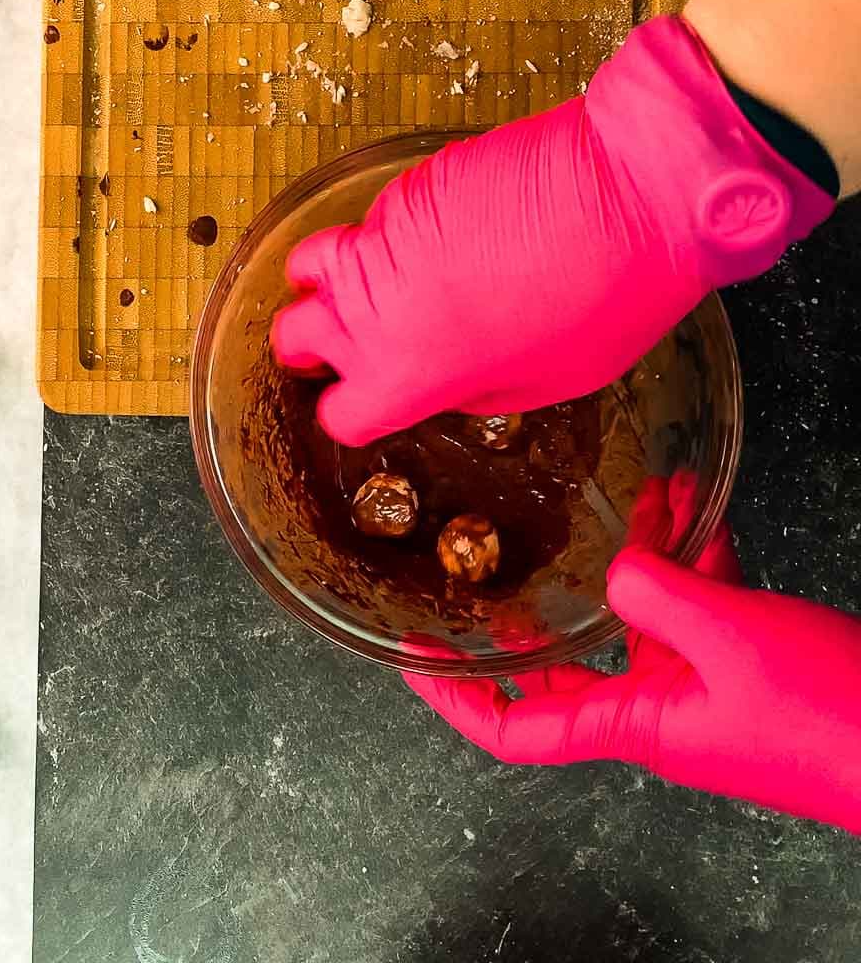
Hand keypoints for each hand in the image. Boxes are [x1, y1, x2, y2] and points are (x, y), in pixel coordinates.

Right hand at [271, 16, 832, 446]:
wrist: (631, 193)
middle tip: (342, 342)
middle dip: (308, 343)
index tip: (367, 401)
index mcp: (405, 373)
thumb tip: (443, 379)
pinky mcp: (403, 190)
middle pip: (292, 335)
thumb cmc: (606, 301)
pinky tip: (438, 236)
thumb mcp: (541, 382)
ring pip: (312, 264)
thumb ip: (467, 389)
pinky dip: (385, 236)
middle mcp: (372, 310)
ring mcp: (380, 241)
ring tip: (371, 282)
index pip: (338, 412)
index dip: (350, 411)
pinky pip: (371, 222)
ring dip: (329, 281)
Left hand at [403, 479, 860, 832]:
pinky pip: (696, 611)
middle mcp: (659, 713)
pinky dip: (691, 563)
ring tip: (631, 501)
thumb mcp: (731, 638)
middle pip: (566, 667)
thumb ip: (657, 593)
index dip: (455, 698)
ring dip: (632, 562)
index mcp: (637, 726)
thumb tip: (616, 568)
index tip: (415, 655)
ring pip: (638, 623)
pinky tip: (694, 513)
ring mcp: (701, 690)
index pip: (513, 732)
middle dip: (540, 608)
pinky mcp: (743, 668)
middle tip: (504, 557)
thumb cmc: (837, 720)